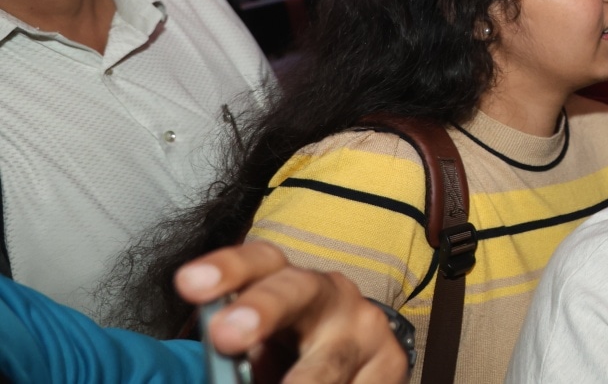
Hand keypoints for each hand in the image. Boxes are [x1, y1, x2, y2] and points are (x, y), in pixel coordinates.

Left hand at [175, 241, 407, 383]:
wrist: (354, 369)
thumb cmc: (292, 356)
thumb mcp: (262, 347)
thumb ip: (237, 351)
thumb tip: (213, 364)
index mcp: (289, 283)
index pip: (260, 261)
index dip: (227, 268)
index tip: (190, 283)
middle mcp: (332, 295)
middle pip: (298, 291)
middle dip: (262, 309)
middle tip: (228, 335)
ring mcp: (367, 328)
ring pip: (329, 362)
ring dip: (302, 382)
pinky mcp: (392, 364)